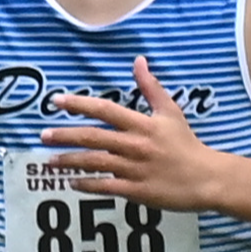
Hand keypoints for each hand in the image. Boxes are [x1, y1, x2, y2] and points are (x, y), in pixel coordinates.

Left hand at [40, 58, 220, 211]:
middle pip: (93, 137)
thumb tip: (138, 61)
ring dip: (70, 161)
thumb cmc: (186, 144)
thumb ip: (151, 87)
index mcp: (141, 124)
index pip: (104, 110)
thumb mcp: (170, 112)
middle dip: (65, 135)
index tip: (56, 101)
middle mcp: (134, 145)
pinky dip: (87, 184)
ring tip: (49, 160)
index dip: (79, 104)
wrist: (207, 178)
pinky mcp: (136, 191)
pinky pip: (105, 187)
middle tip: (44, 134)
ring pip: (95, 162)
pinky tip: (72, 182)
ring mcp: (134, 169)